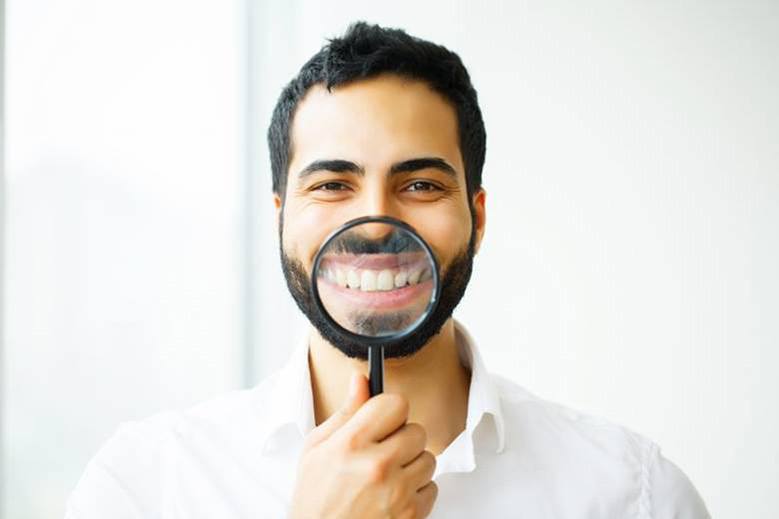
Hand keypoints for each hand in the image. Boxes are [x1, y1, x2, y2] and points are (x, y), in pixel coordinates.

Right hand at [289, 373, 437, 517]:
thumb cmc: (316, 499)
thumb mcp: (317, 449)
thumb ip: (345, 412)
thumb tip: (361, 379)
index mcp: (351, 443)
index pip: (396, 404)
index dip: (390, 411)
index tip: (384, 420)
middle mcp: (377, 465)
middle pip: (417, 430)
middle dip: (402, 440)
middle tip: (382, 454)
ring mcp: (397, 491)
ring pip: (428, 459)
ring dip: (411, 466)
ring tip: (386, 478)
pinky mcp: (411, 514)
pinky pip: (432, 487)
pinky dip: (416, 492)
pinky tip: (392, 497)